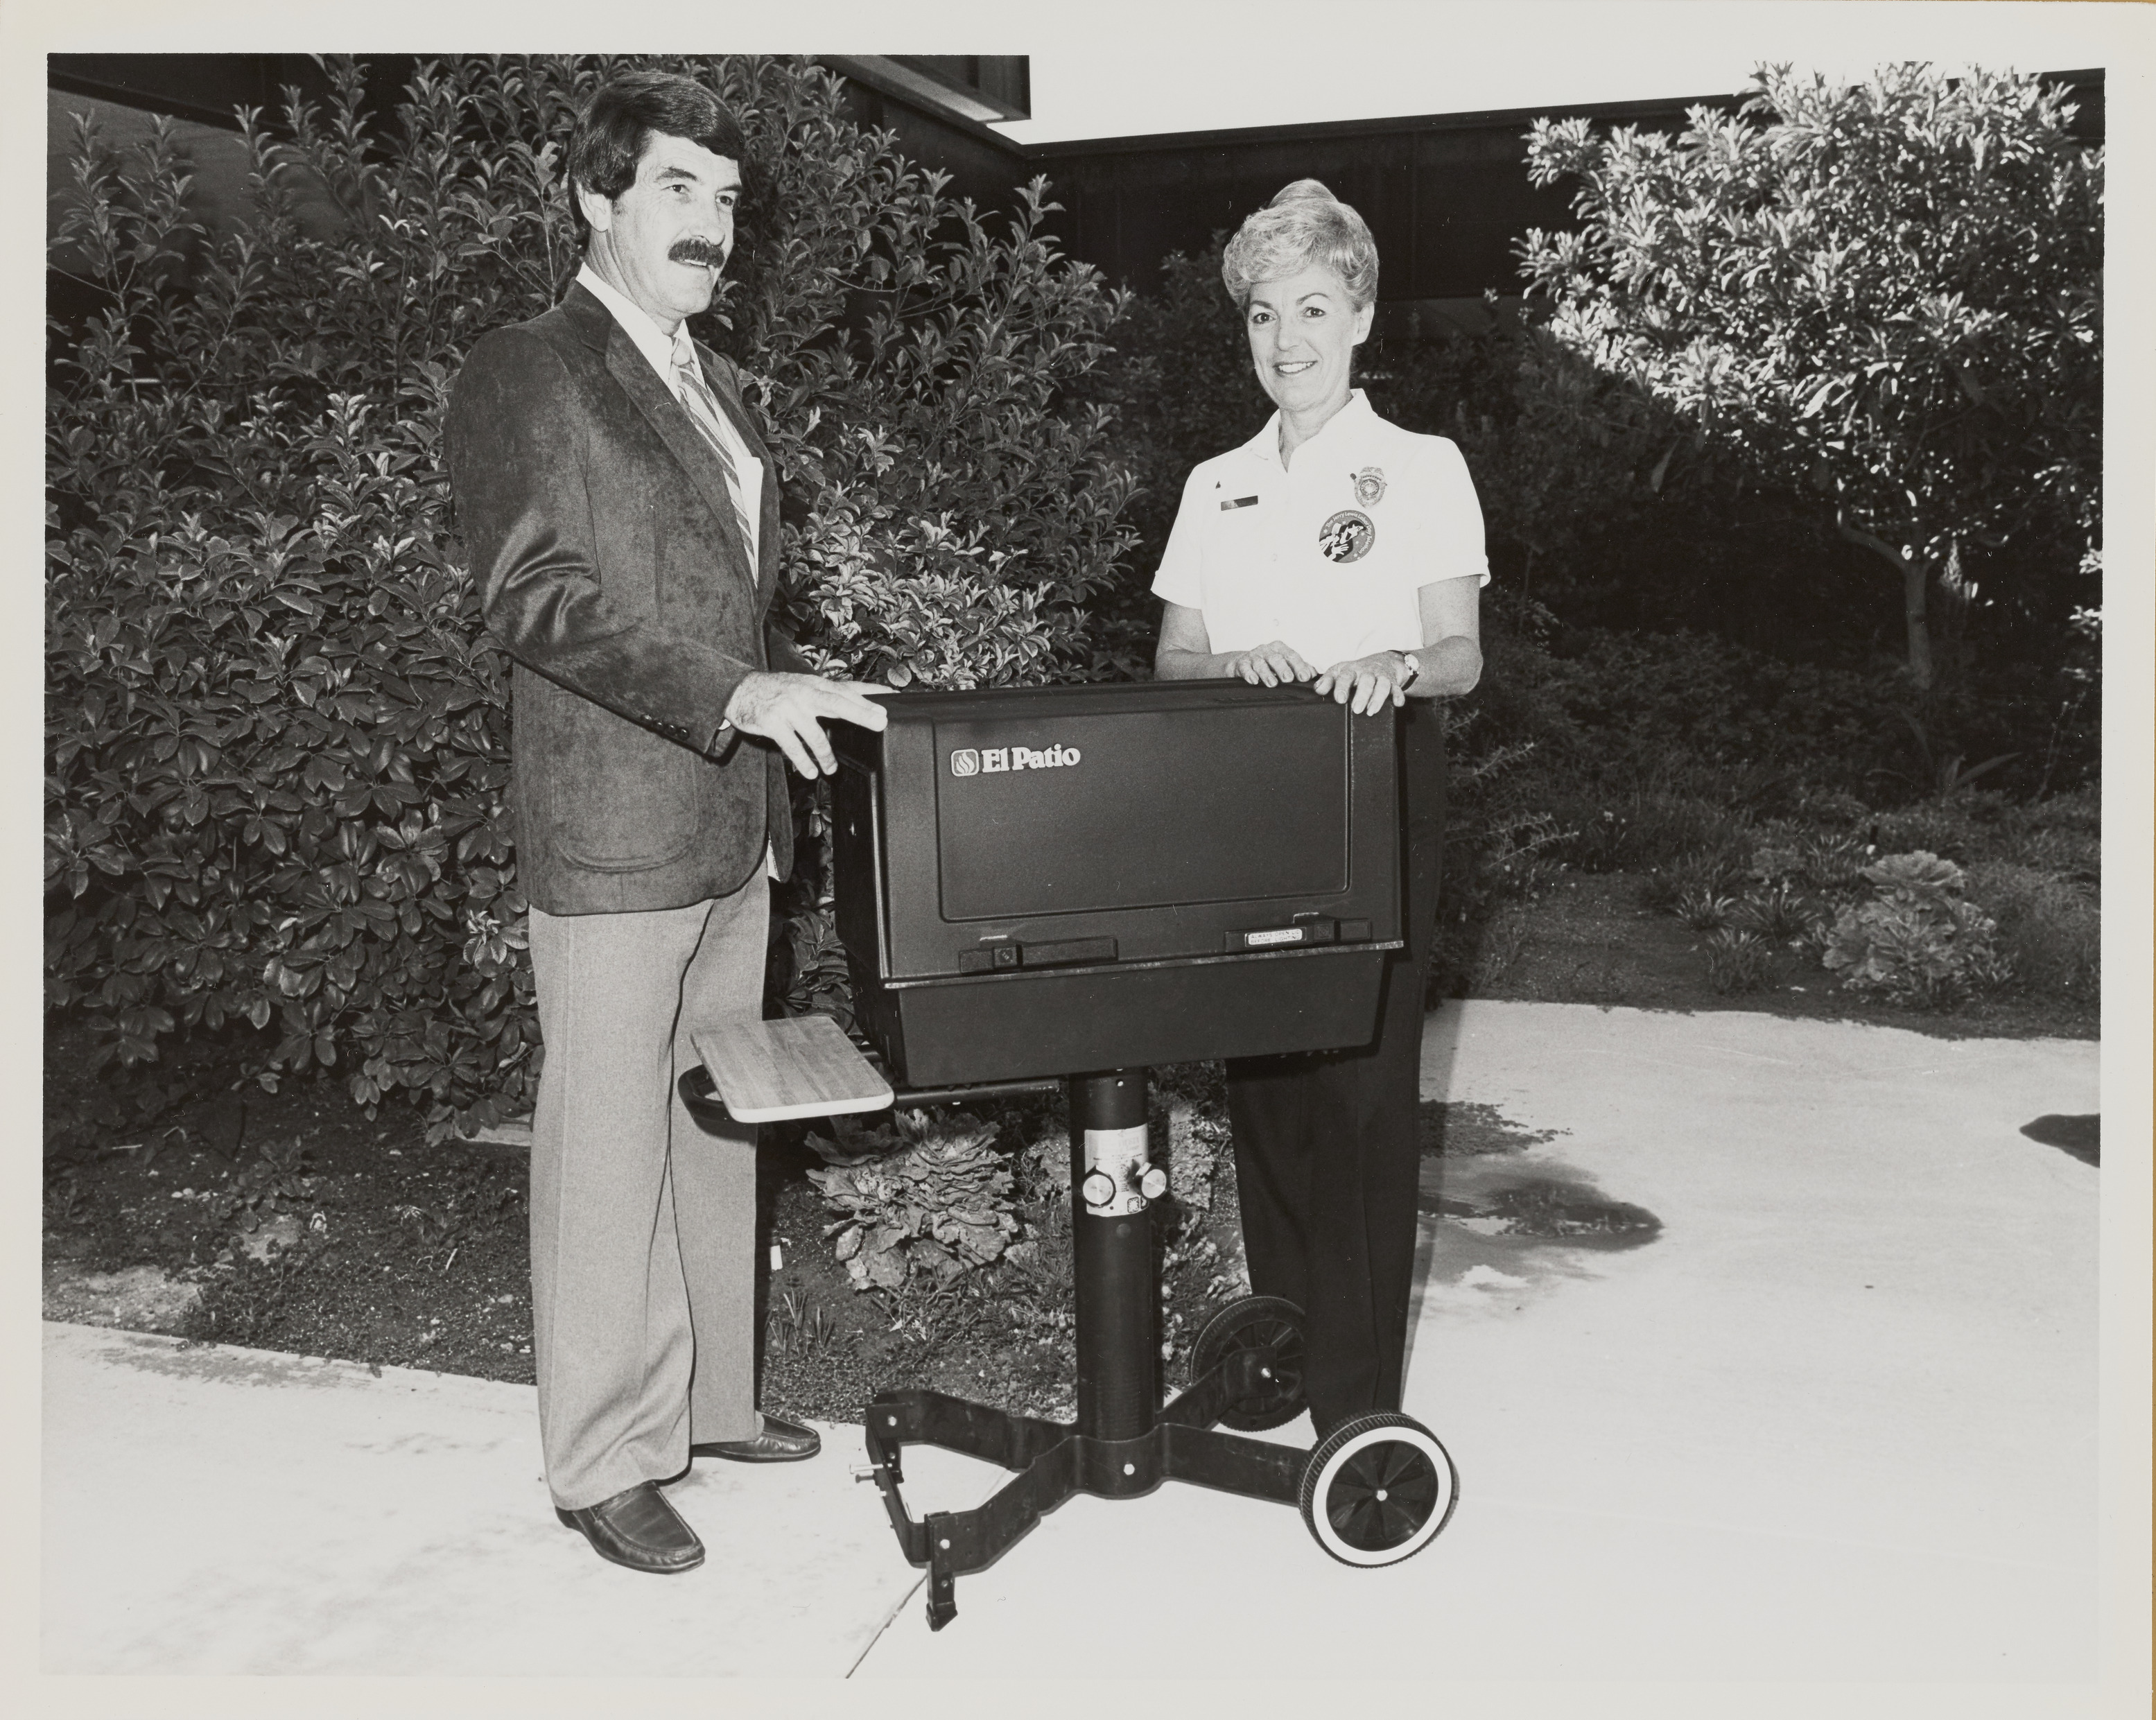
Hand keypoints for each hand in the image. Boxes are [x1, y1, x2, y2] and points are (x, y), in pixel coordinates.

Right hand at [722, 672, 888, 777]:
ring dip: (826, 755)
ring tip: (832, 770)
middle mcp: (805, 693)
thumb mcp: (805, 686)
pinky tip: (811, 772)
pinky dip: (803, 761)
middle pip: (837, 702)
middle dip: (860, 712)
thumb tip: (864, 701)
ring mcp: (788, 707)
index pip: (848, 689)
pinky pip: (793, 746)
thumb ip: (830, 695)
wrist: (739, 689)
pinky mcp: (772, 722)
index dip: (869, 695)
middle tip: (880, 722)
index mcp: (816, 684)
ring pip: (815, 733)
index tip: (891, 701)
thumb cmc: (778, 691)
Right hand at [1222, 640, 1317, 687]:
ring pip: (1261, 663)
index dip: (1299, 666)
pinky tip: (1253, 680)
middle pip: (1276, 658)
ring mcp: (1254, 656)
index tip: (1304, 677)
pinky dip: (1249, 674)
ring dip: (1267, 674)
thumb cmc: (1267, 664)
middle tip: (1288, 679)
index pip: (1292, 656)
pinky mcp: (1242, 663)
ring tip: (1272, 683)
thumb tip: (1313, 673)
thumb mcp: (1284, 663)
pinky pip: (1245, 668)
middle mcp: (1267, 650)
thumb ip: (1299, 667)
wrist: (1242, 663)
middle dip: (1283, 669)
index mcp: (1280, 649)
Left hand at [1313, 652, 1413, 714]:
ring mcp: (1381, 677)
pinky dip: (1399, 696)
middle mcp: (1367, 672)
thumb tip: (1318, 690)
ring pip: (1382, 685)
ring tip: (1372, 711)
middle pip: (1366, 681)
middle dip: (1362, 695)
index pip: (1346, 676)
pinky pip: (1397, 688)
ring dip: (1378, 698)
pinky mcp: (1393, 682)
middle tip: (1356, 709)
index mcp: (1351, 670)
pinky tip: (1397, 703)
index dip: (1342, 687)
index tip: (1340, 698)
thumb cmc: (1356, 670)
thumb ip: (1328, 680)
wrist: (1381, 662)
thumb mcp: (1339, 672)